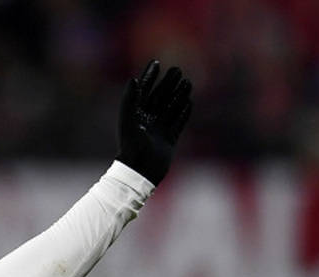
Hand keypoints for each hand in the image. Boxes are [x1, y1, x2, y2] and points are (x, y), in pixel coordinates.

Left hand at [117, 58, 192, 184]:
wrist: (140, 171)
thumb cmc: (131, 146)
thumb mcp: (129, 120)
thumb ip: (130, 99)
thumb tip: (133, 78)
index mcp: (135, 116)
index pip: (143, 92)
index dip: (149, 77)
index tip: (156, 63)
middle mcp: (146, 122)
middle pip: (159, 98)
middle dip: (167, 83)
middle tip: (177, 69)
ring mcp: (158, 131)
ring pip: (170, 108)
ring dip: (178, 95)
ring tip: (187, 82)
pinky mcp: (168, 141)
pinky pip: (177, 123)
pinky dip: (183, 112)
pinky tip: (189, 102)